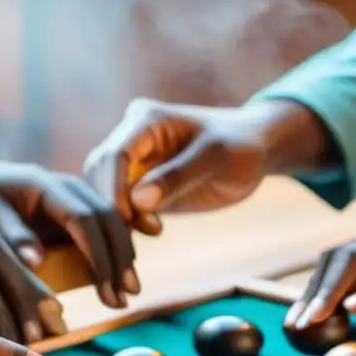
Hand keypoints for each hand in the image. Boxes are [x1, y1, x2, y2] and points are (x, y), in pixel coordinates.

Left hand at [0, 155, 137, 308]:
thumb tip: (38, 261)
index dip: (101, 256)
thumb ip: (8, 233)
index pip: (85, 219)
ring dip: (122, 255)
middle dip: (120, 258)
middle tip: (127, 296)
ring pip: (110, 221)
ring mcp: (68, 197)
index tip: (109, 290)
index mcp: (42, 184)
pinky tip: (118, 276)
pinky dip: (113, 250)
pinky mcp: (67, 212)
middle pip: (108, 218)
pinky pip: (99, 228)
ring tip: (126, 292)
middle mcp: (63, 186)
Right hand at [82, 98, 270, 234]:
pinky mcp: (141, 186)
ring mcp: (136, 163)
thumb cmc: (240, 144)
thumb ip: (177, 176)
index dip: (112, 189)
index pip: (114, 155)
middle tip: (141, 232)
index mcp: (146, 119)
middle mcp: (133, 138)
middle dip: (112, 205)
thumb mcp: (215, 157)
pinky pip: (121, 206)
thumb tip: (137, 201)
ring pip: (105, 193)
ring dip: (118, 218)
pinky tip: (148, 236)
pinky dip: (126, 225)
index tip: (124, 219)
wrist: (255, 151)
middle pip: (101, 174)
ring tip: (152, 232)